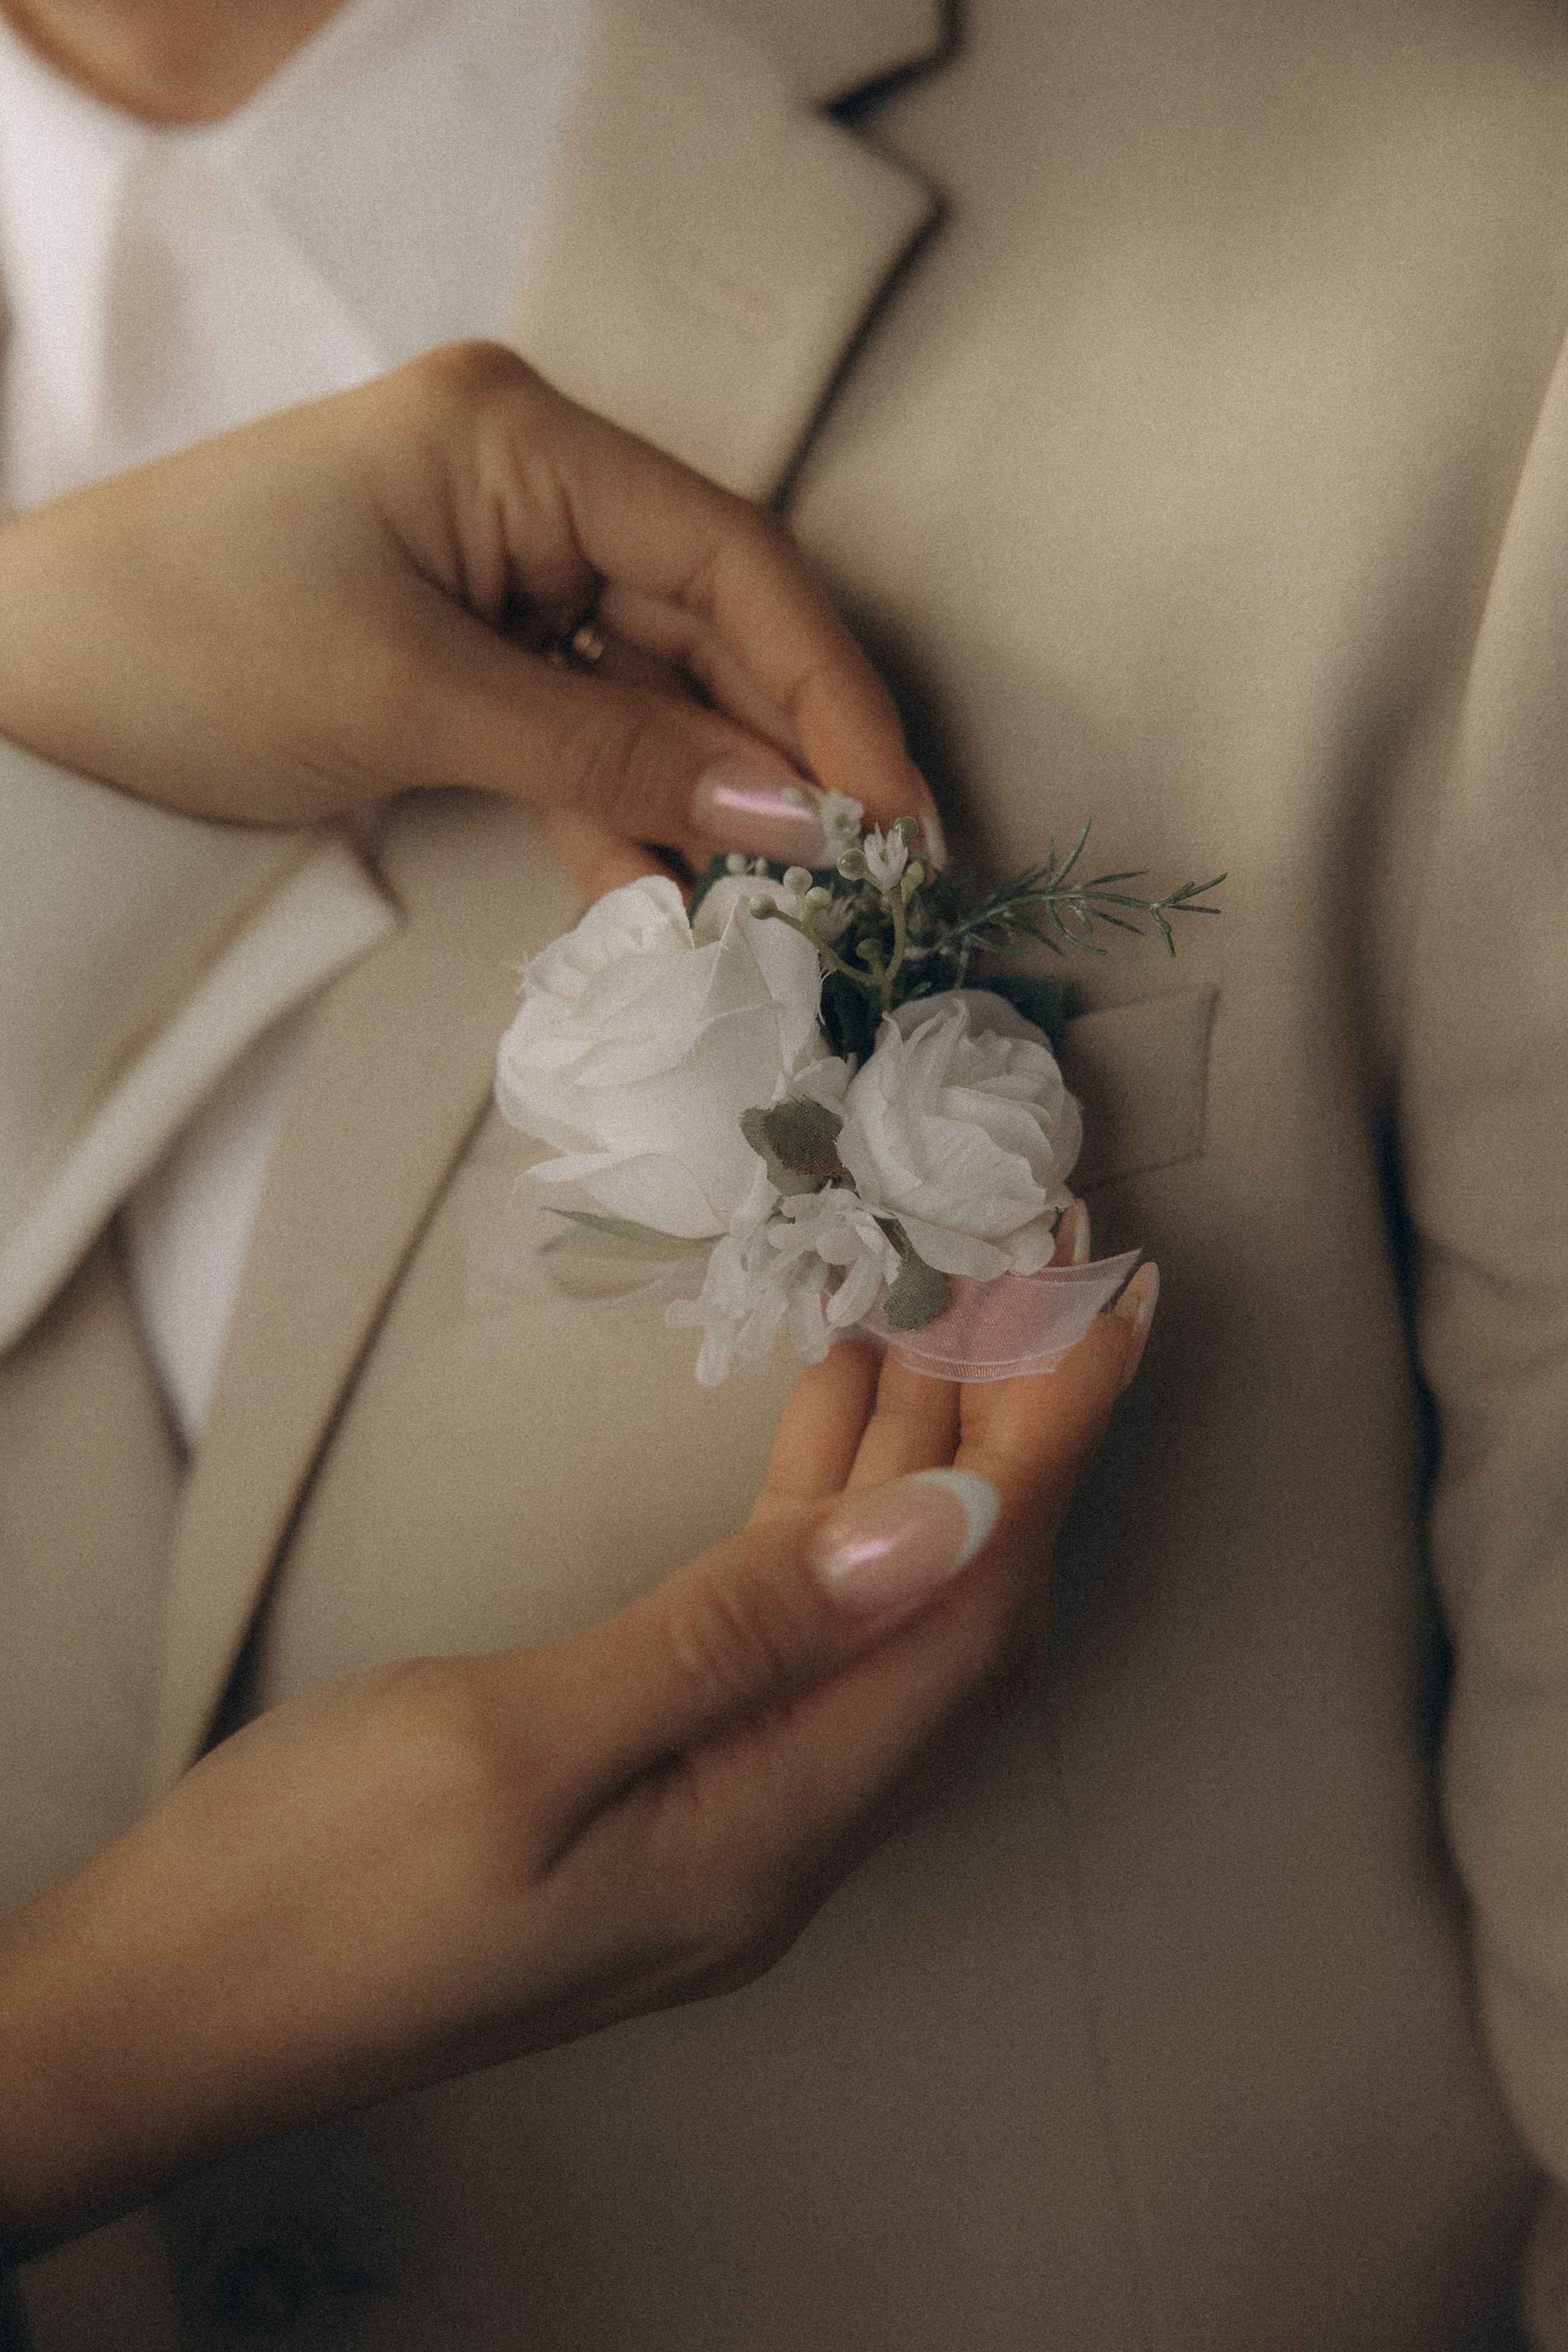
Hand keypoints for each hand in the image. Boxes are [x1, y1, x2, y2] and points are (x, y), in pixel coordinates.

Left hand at [0, 342, 937, 893]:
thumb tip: (789, 814)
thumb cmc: (190, 639)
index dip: (823, 683)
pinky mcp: (464, 660)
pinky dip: (618, 816)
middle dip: (778, 751)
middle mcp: (524, 492)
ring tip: (770, 906)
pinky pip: (581, 736)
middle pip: (706, 625)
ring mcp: (495, 576)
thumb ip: (615, 750)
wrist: (26, 698)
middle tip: (857, 876)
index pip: (727, 556)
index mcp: (519, 440)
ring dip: (704, 800)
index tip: (886, 806)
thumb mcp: (417, 694)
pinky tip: (658, 896)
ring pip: (653, 692)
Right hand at [0, 1239, 1154, 2261]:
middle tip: (1030, 1280)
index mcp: (766, 1840)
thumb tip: (940, 1532)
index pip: (974, 1619)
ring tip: (937, 1307)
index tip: (1105, 1305)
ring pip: (876, 1619)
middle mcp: (775, 1839)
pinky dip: (822, 1518)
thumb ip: (740, 1636)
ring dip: (919, 1467)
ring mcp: (719, 1817)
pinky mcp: (656, 1785)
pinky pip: (790, 1636)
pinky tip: (828, 1411)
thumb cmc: (313, 1887)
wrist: (166, 2010)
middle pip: (954, 1619)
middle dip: (1011, 1444)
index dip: (1052, 1454)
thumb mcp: (519, 1743)